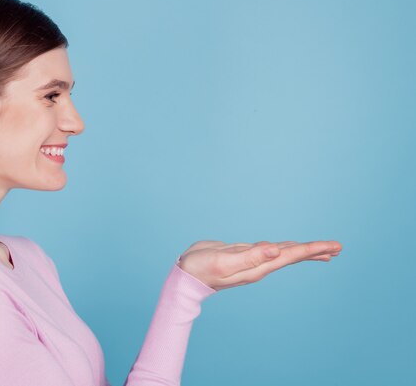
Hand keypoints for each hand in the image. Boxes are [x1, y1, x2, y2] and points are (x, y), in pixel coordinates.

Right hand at [178, 240, 341, 290]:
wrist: (185, 276)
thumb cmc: (201, 269)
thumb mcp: (224, 260)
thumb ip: (249, 256)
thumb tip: (274, 249)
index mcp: (257, 266)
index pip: (290, 256)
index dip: (312, 250)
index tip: (334, 247)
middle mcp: (258, 265)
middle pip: (292, 256)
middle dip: (315, 251)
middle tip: (338, 247)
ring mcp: (251, 261)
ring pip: (283, 254)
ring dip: (302, 251)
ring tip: (322, 251)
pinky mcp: (243, 254)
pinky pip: (269, 251)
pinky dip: (283, 249)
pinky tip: (285, 249)